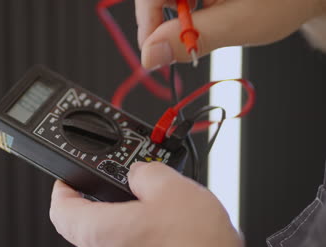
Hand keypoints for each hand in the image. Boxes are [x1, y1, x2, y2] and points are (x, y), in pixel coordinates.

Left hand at [50, 162, 245, 246]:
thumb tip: (140, 171)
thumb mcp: (172, 188)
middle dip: (106, 204)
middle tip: (127, 190)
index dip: (63, 189)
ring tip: (156, 213)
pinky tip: (165, 235)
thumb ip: (146, 172)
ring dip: (127, 224)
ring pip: (111, 241)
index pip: (60, 208)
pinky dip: (140, 243)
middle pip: (88, 224)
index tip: (68, 180)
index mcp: (98, 232)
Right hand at [136, 0, 325, 68]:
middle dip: (160, 23)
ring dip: (172, 19)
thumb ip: (193, 39)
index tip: (155, 51)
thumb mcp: (238, 24)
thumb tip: (151, 55)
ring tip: (203, 26)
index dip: (147, 21)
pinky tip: (203, 17)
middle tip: (177, 46)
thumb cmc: (284, 0)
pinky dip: (183, 14)